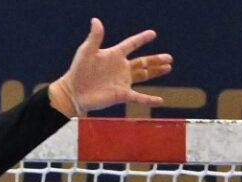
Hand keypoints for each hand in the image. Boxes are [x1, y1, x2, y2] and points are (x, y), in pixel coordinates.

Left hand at [48, 18, 173, 116]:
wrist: (73, 92)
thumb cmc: (78, 71)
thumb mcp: (86, 51)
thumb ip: (94, 37)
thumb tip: (95, 20)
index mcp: (114, 55)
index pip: (131, 44)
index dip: (141, 39)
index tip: (152, 34)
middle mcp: (121, 68)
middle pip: (143, 62)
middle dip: (156, 59)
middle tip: (169, 57)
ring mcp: (122, 81)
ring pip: (143, 75)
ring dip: (156, 72)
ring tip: (168, 67)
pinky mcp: (121, 95)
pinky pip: (138, 97)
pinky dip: (149, 99)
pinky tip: (160, 100)